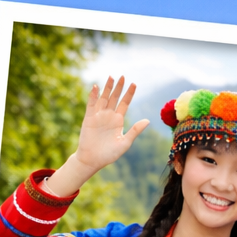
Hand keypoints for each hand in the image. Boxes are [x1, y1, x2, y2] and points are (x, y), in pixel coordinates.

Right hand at [42, 76, 149, 196]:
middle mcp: (108, 116)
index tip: (134, 84)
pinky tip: (96, 87)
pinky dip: (93, 96)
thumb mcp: (124, 143)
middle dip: (118, 87)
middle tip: (123, 76)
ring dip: (107, 88)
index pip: (125, 103)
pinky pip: (91, 105)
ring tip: (111, 77)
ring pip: (103, 98)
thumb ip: (135, 131)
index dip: (129, 94)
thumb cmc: (108, 154)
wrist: (92, 160)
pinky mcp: (89, 118)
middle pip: (114, 98)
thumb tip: (148, 120)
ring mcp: (98, 116)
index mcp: (118, 120)